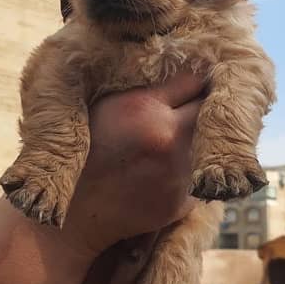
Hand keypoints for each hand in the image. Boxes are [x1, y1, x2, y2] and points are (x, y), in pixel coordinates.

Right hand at [60, 72, 204, 261]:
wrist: (75, 214)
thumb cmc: (85, 152)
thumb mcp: (106, 107)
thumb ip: (144, 89)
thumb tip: (188, 69)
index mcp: (143, 108)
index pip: (193, 79)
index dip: (195, 78)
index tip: (196, 79)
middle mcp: (167, 138)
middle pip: (209, 109)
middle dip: (204, 105)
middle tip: (196, 105)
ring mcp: (179, 172)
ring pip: (209, 143)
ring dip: (199, 139)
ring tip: (172, 142)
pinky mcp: (184, 200)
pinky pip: (200, 174)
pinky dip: (190, 169)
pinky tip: (164, 172)